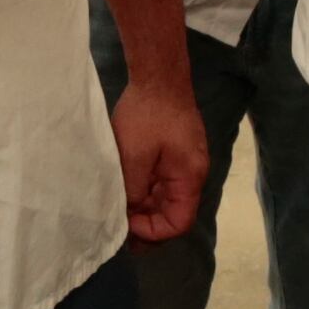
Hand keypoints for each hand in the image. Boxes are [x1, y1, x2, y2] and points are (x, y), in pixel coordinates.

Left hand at [113, 68, 209, 245]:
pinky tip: (124, 193)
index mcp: (189, 178)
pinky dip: (144, 192)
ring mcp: (183, 164)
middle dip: (147, 224)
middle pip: (173, 213)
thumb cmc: (147, 114)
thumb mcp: (134, 156)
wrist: (158, 75)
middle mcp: (191, 175)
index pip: (178, 222)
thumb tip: (129, 213)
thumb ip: (133, 190)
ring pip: (165, 198)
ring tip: (117, 214)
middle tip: (118, 230)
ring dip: (143, 208)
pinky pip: (161, 182)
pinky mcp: (173, 154)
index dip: (154, 232)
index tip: (127, 226)